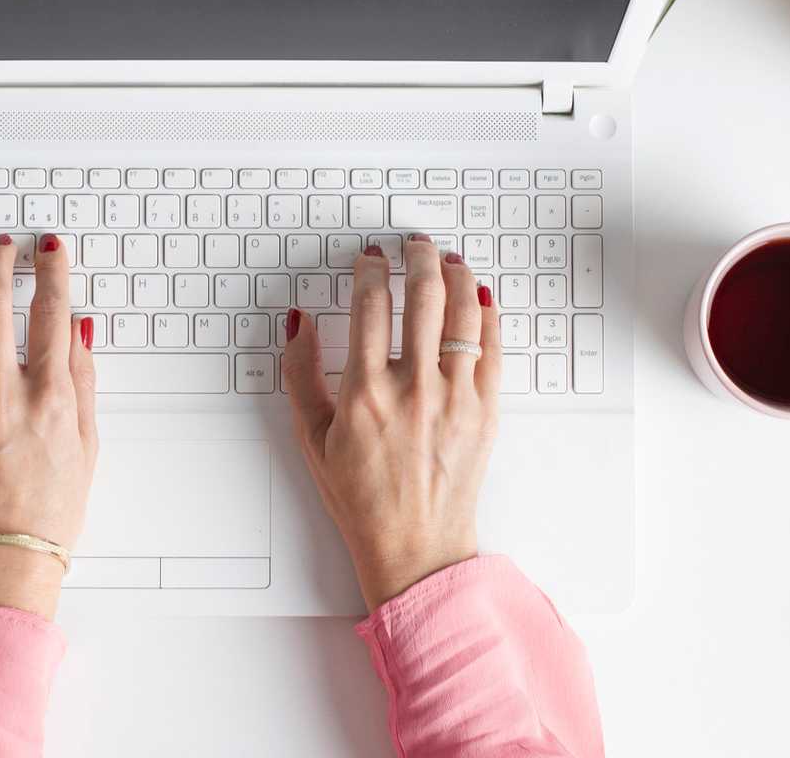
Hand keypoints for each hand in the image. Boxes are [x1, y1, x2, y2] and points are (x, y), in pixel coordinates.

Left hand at [0, 234, 97, 618]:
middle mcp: (4, 395)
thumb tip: (77, 328)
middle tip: (1, 246)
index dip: (52, 271)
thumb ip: (82, 378)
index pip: (51, 312)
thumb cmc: (51, 508)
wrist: (5, 554)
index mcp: (50, 398)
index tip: (49, 248)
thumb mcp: (88, 441)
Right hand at [281, 238, 501, 610]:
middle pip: (422, 296)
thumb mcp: (312, 438)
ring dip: (456, 276)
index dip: (370, 271)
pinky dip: (486, 314)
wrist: (414, 544)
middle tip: (414, 245)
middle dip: (418, 257)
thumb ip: (300, 375)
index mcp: (365, 393)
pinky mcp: (485, 409)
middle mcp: (413, 389)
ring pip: (463, 313)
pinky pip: (492, 346)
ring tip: (449, 261)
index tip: (370, 259)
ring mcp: (455, 397)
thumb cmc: (361, 497)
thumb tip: (297, 324)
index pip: (369, 306)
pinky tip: (477, 297)